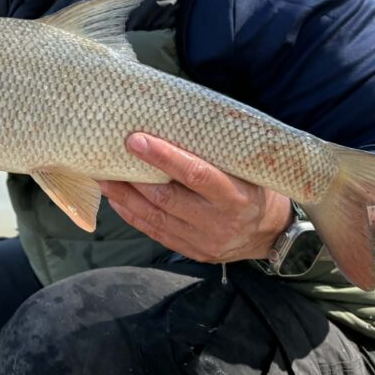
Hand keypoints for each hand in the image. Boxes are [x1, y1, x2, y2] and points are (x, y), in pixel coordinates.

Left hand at [98, 132, 293, 262]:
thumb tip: (171, 121)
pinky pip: (156, 233)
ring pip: (156, 218)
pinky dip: (133, 215)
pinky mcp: (193, 252)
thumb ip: (212, 152)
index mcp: (237, 196)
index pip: (196, 174)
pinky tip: (117, 199)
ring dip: (125, 197)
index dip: (164, 157)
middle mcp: (220, 222)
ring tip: (103, 177)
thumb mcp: (244, 167)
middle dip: (133, 178)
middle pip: (167, 199)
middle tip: (107, 157)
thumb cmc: (254, 186)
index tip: (136, 139)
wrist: (271, 232)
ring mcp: (205, 241)